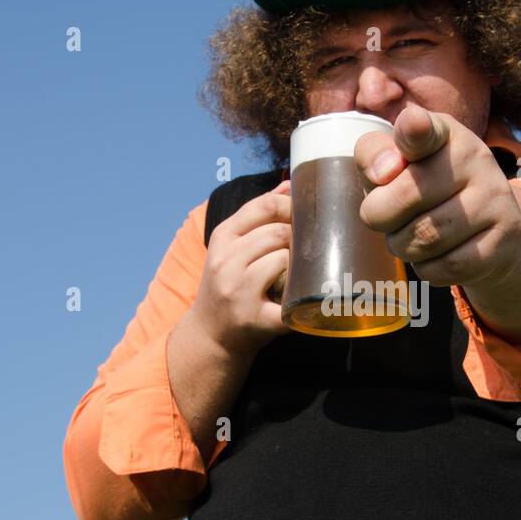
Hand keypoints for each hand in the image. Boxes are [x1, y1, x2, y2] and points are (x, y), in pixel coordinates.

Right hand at [189, 179, 292, 355]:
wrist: (211, 334)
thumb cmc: (229, 284)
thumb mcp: (232, 246)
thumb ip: (258, 215)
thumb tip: (288, 185)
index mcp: (222, 237)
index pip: (263, 206)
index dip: (292, 206)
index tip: (307, 215)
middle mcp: (225, 261)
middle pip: (278, 232)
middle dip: (299, 238)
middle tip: (310, 249)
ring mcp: (238, 290)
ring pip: (284, 259)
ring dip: (299, 265)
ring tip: (301, 272)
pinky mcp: (254, 318)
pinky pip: (290, 297)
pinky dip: (303, 295)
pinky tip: (305, 294)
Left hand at [353, 104, 520, 291]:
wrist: (486, 227)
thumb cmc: (423, 190)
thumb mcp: (395, 165)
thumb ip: (373, 156)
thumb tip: (383, 173)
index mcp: (442, 132)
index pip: (423, 129)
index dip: (415, 130)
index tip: (413, 124)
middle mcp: (475, 156)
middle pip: (405, 196)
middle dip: (381, 217)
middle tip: (387, 219)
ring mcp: (495, 197)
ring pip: (425, 238)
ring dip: (403, 246)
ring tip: (412, 237)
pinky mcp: (505, 236)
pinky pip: (448, 267)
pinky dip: (428, 268)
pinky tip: (435, 256)